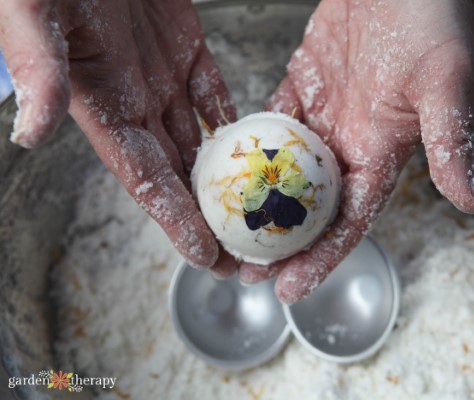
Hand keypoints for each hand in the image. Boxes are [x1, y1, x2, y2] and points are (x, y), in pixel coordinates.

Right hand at [0, 0, 237, 274]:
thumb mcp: (34, 15)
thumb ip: (39, 72)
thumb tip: (30, 134)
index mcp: (104, 106)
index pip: (145, 180)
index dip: (175, 221)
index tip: (206, 257)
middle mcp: (136, 102)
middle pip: (180, 176)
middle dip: (210, 219)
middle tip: (244, 254)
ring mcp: (163, 77)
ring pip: (202, 143)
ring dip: (229, 180)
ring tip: (257, 213)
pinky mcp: (185, 47)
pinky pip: (214, 94)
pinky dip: (234, 121)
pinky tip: (254, 144)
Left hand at [239, 0, 473, 302]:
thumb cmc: (436, 18)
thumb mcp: (447, 81)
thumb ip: (452, 141)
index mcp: (383, 151)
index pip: (352, 219)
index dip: (322, 257)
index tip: (290, 289)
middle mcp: (351, 141)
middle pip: (312, 207)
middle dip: (282, 244)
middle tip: (247, 273)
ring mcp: (325, 114)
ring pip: (285, 172)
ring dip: (259, 203)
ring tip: (228, 232)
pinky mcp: (303, 83)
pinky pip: (271, 123)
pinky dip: (250, 146)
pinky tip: (224, 168)